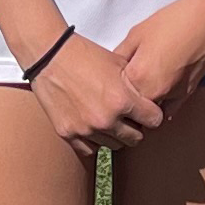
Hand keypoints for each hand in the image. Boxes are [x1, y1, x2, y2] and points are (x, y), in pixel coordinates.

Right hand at [28, 28, 165, 153]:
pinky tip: (92, 125)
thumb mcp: (118, 64)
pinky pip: (91, 149)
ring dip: (115, 134)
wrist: (49, 56)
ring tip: (108, 117)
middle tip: (128, 116)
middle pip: (136, 138)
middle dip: (136, 127)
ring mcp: (86, 129)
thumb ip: (136, 86)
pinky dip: (94, 140)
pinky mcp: (68, 134)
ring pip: (114, 145)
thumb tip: (152, 98)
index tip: (146, 110)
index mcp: (122, 100)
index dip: (152, 114)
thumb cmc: (85, 56)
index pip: (155, 121)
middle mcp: (106, 119)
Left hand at [114, 0, 204, 113]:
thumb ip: (120, 55)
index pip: (115, 93)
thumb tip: (111, 68)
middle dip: (126, 100)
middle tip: (124, 86)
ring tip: (141, 90)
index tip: (110, 81)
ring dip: (144, 106)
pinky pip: (169, 111)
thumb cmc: (172, 22)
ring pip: (150, 113)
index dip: (111, 87)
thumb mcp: (136, 34)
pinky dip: (161, 106)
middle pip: (132, 108)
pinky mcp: (187, 95)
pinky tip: (157, 95)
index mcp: (138, 77)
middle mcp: (154, 92)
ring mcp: (172, 96)